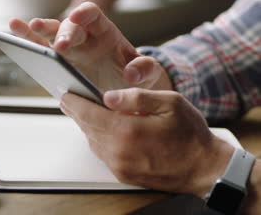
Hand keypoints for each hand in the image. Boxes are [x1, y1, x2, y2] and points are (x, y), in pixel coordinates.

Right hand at [9, 2, 171, 91]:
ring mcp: (69, 50)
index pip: (93, 15)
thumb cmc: (136, 77)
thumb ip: (145, 69)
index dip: (84, 14)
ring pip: (48, 35)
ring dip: (34, 32)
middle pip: (69, 27)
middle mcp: (84, 38)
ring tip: (18, 26)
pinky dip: (27, 44)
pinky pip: (40, 52)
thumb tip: (131, 74)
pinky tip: (13, 37)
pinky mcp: (58, 64)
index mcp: (105, 33)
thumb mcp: (148, 73)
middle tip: (59, 47)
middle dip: (63, 34)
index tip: (77, 17)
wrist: (125, 93)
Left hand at [60, 88, 234, 196]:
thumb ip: (136, 97)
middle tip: (69, 101)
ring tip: (85, 112)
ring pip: (92, 141)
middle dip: (77, 112)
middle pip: (86, 128)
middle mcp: (118, 151)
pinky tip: (102, 130)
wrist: (205, 168)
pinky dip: (98, 140)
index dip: (74, 102)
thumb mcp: (170, 104)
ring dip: (87, 126)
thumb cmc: (190, 135)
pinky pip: (102, 154)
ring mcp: (119, 165)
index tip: (65, 94)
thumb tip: (108, 96)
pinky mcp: (123, 175)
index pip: (88, 113)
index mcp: (127, 130)